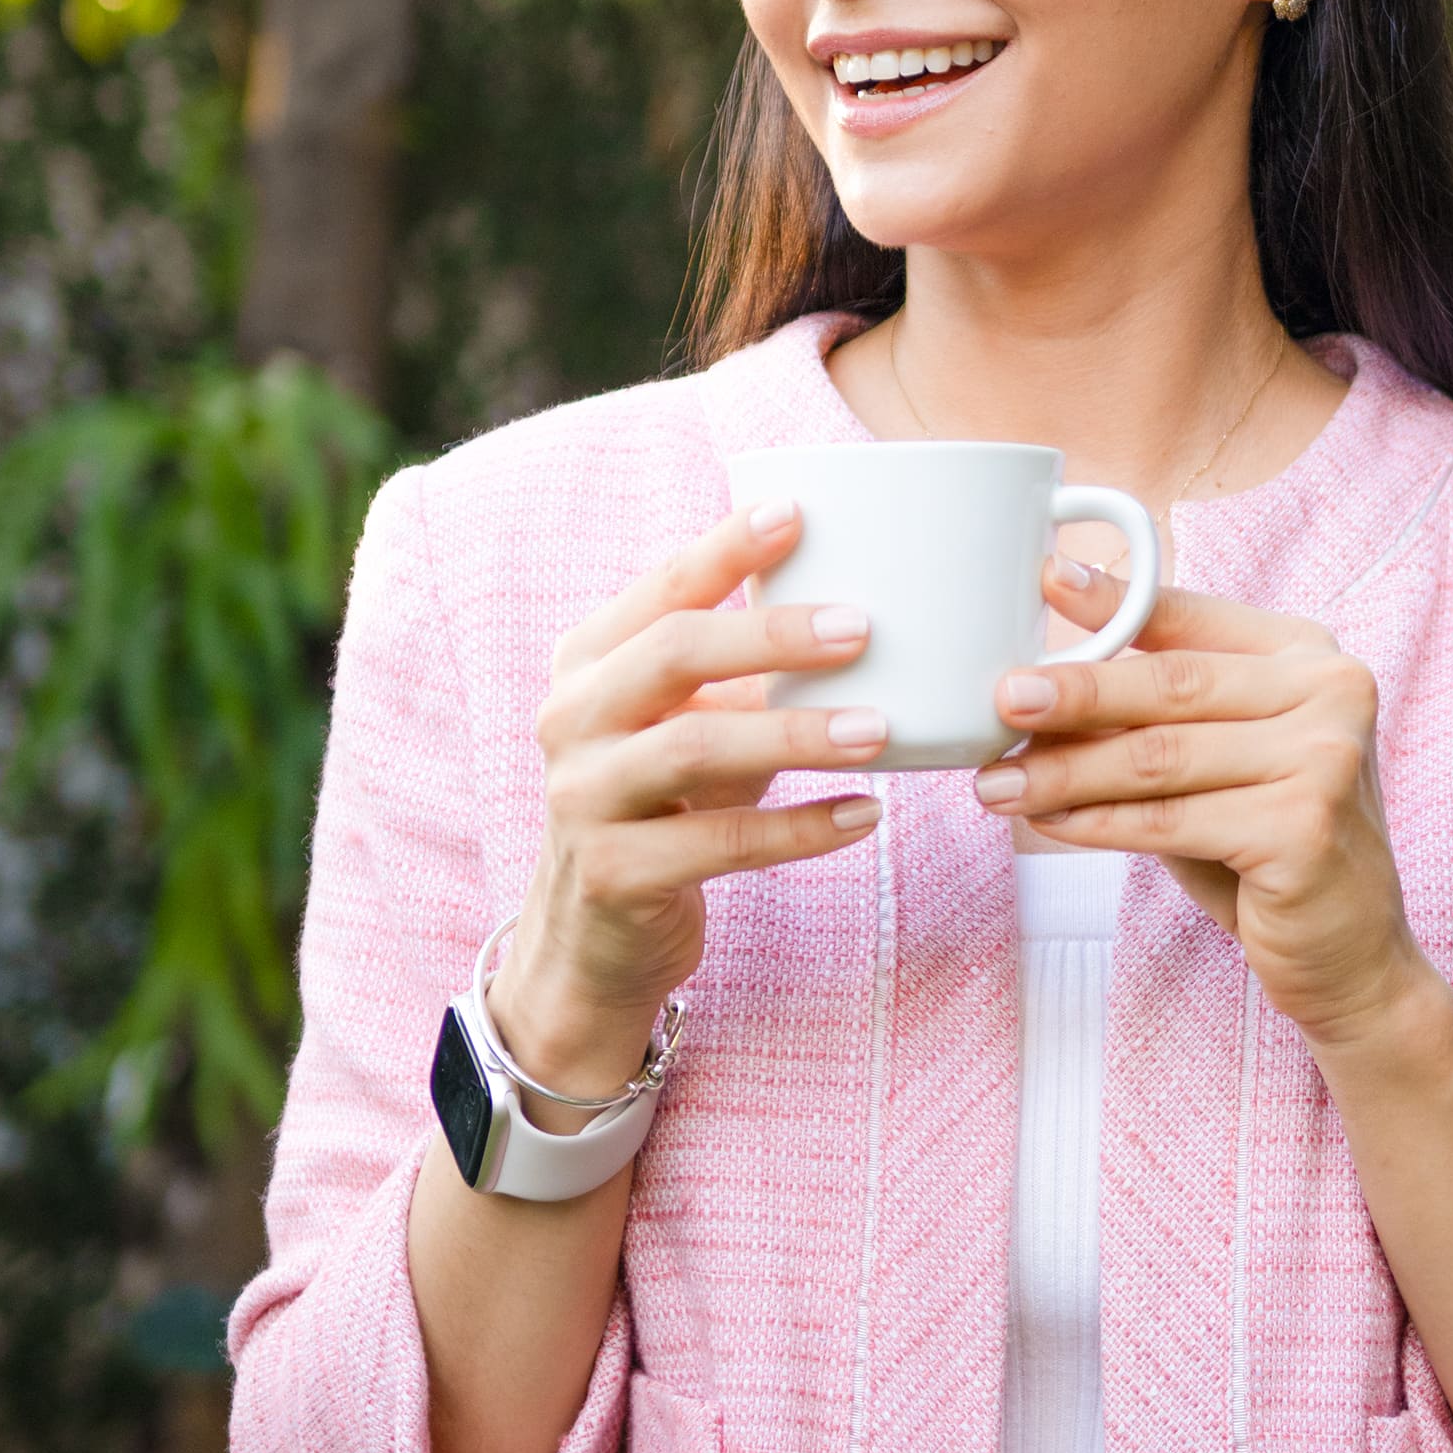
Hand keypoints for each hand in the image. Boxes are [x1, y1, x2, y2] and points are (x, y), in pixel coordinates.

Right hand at [510, 503, 884, 1077]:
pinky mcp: (613, 873)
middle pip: (672, 653)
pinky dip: (800, 829)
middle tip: (862, 628)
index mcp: (587, 664)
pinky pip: (719, 843)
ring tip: (882, 730)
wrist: (592, 940)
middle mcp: (570, 719)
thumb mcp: (688, 727)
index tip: (798, 513)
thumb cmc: (664, 808)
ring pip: (694, 747)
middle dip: (771, 635)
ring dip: (796, 734)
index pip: (659, 590)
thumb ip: (739, 674)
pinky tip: (865, 817)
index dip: (725, 548)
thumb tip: (857, 600)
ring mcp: (583, 797)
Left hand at [978, 584, 1435, 1053]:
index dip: (1117, 600)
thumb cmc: (1266, 848)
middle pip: (1173, 686)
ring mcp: (1325, 760)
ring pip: (1161, 757)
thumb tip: (1038, 692)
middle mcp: (1330, 694)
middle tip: (1002, 700)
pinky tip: (1048, 823)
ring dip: (1067, 771)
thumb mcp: (1218, 764)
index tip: (1049, 576)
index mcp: (1306, 657)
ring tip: (998, 783)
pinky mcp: (1304, 829)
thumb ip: (1157, 718)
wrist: (1349, 953)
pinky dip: (1098, 823)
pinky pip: (1170, 821)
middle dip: (1075, 694)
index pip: (1195, 620)